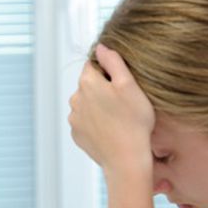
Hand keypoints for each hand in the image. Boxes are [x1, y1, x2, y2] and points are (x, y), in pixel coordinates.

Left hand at [68, 43, 155, 176]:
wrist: (126, 159)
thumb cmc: (133, 122)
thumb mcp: (130, 85)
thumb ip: (114, 62)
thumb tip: (101, 47)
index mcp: (87, 82)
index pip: (93, 65)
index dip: (109, 71)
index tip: (122, 83)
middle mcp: (75, 98)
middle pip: (89, 84)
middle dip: (103, 89)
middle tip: (123, 102)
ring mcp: (74, 118)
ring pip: (86, 104)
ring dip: (98, 106)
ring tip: (118, 118)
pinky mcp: (77, 134)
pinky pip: (86, 122)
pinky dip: (96, 123)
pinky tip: (111, 129)